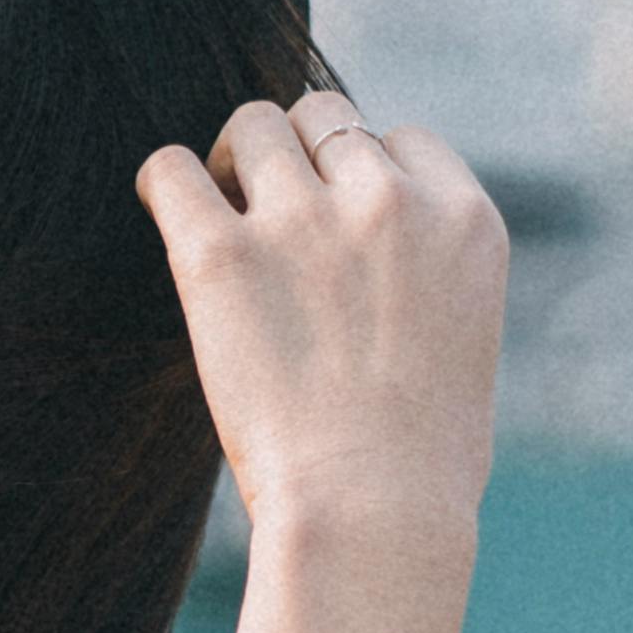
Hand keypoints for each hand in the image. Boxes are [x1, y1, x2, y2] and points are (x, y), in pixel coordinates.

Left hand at [134, 100, 506, 563]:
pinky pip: (171, 170)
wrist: (372, 514)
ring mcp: (303, 221)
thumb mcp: (467, 340)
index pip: (399, 139)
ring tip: (219, 215)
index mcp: (463, 218)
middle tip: (268, 212)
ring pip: (252, 127)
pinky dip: (164, 183)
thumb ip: (430, 271)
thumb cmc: (422, 463)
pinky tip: (166, 213)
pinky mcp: (221, 254)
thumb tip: (379, 261)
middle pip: (322, 117)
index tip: (337, 218)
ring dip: (232, 163)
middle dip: (295, 155)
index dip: (360, 172)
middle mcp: (388, 200)